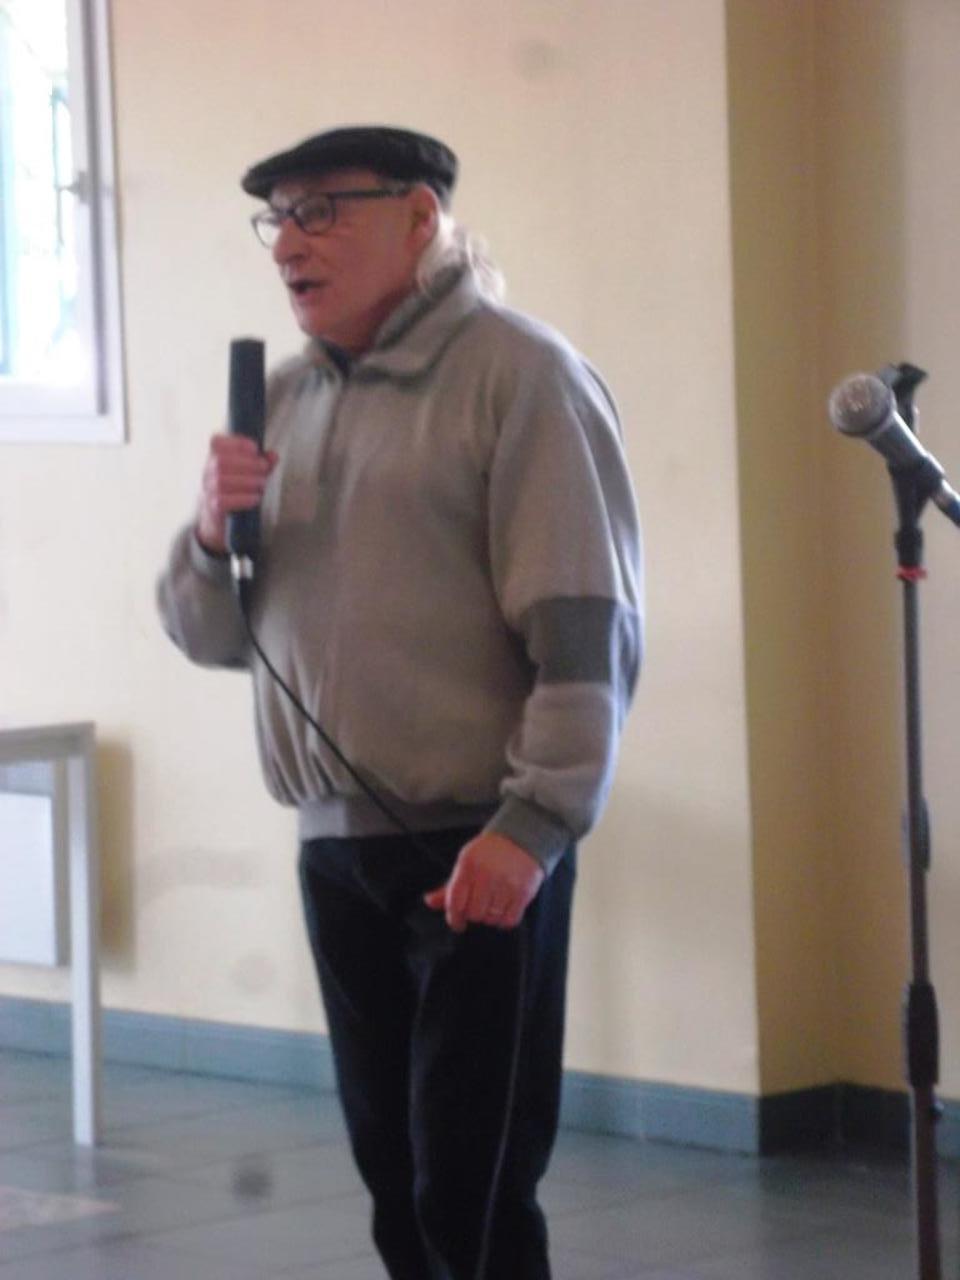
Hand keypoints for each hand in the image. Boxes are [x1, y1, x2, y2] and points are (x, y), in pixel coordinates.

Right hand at [196, 434, 277, 553]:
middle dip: (247, 463)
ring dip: (246, 480)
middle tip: (264, 468)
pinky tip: (255, 498)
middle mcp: (207, 473)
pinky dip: (242, 498)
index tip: (254, 448)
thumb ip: (260, 465)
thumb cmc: (235, 494)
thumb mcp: (248, 476)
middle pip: (220, 461)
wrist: (217, 524)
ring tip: (262, 483)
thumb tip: (273, 456)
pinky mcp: (213, 509)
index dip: (235, 443)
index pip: (216, 443)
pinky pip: (222, 501)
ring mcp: (208, 491)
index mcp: (214, 460)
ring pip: (221, 481)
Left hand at [423, 831, 543, 931]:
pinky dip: (504, 920)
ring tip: (492, 904)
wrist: (520, 838)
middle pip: (473, 913)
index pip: (455, 902)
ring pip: (491, 918)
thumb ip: (449, 886)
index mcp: (468, 865)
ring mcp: (507, 884)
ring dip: (489, 917)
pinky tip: (503, 909)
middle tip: (477, 907)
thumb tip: (429, 902)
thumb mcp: (465, 863)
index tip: (457, 923)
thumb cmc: (488, 853)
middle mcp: (487, 874)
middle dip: (473, 914)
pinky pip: (509, 920)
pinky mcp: (523, 892)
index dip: (454, 918)